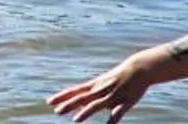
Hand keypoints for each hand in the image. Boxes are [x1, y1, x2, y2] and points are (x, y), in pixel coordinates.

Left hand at [51, 46, 172, 120]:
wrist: (138, 69)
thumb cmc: (119, 77)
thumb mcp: (103, 84)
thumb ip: (93, 94)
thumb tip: (82, 105)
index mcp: (94, 85)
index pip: (74, 91)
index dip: (62, 97)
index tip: (49, 102)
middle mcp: (100, 90)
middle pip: (81, 98)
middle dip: (68, 105)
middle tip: (56, 111)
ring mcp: (113, 96)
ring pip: (96, 105)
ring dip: (86, 113)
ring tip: (75, 121)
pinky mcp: (126, 101)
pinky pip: (118, 112)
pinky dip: (112, 120)